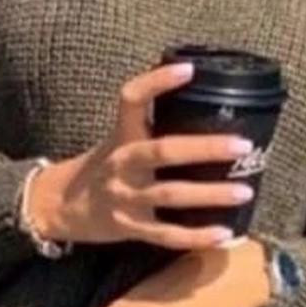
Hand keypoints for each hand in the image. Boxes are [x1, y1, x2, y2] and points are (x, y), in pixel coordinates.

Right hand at [26, 61, 255, 251]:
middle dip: (205, 148)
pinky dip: (196, 236)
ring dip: (210, 194)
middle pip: (163, 151)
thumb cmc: (104, 167)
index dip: (157, 82)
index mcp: (121, 135)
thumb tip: (203, 101)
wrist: (61, 205)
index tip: (189, 70)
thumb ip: (151, 125)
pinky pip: (165, 234)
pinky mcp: (129, 227)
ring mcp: (124, 197)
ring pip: (170, 194)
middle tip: (242, 145)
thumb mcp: (119, 139)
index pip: (132, 99)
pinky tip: (223, 233)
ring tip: (244, 191)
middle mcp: (121, 163)